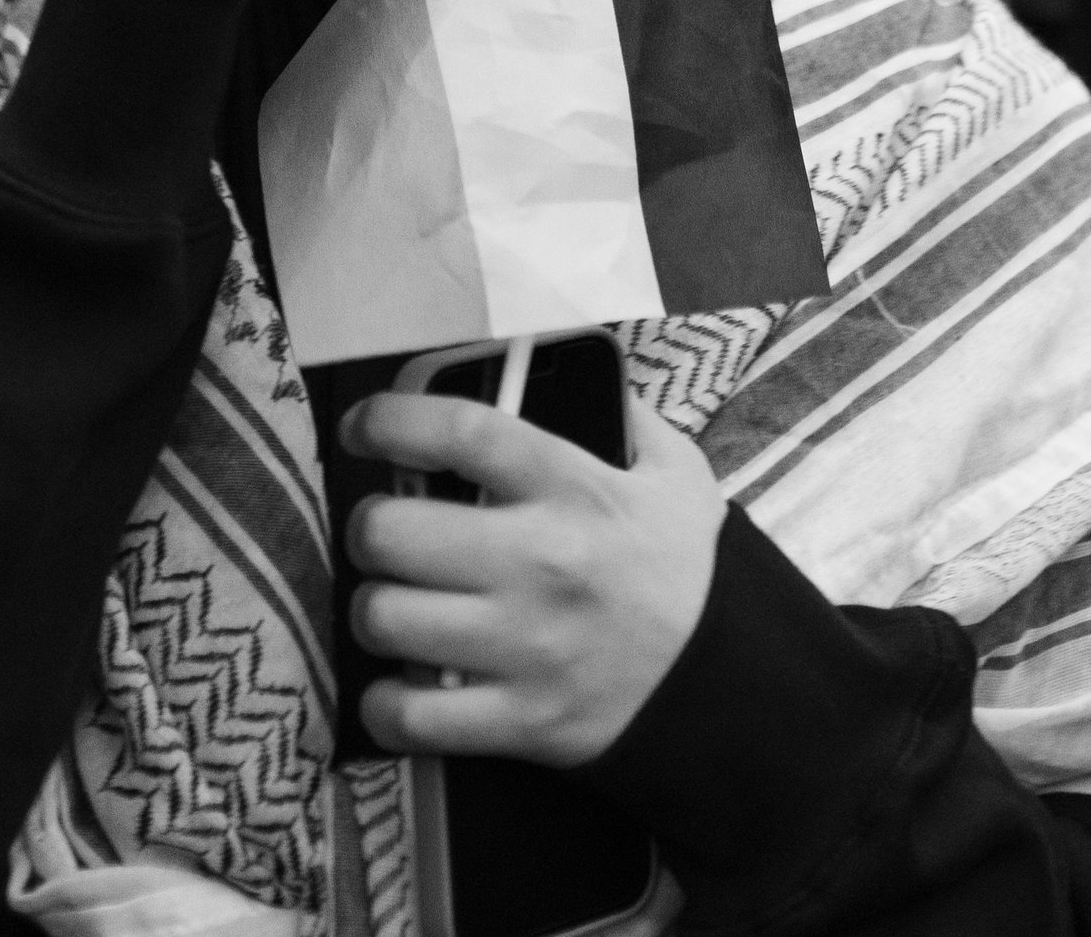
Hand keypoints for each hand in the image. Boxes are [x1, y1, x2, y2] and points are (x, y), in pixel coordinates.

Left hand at [345, 393, 724, 767]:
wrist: (727, 683)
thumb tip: (552, 369)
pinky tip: (401, 683)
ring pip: (387, 620)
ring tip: (395, 601)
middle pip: (394, 532)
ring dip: (375, 608)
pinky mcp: (521, 721)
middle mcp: (541, 562)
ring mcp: (526, 648)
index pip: (461, 433)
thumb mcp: (672, 470)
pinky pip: (412, 717)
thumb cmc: (683, 569)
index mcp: (574, 489)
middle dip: (369, 526)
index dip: (392, 419)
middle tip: (383, 529)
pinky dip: (388, 704)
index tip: (363, 425)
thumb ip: (618, 413)